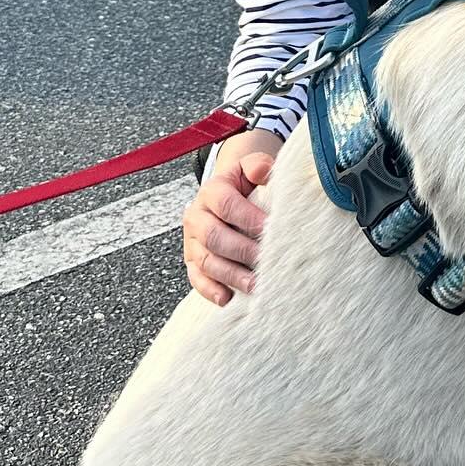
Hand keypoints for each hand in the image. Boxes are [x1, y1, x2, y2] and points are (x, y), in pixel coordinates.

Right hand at [182, 129, 282, 303]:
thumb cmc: (246, 184)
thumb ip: (258, 166)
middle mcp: (197, 216)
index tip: (272, 228)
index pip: (227, 205)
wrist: (228, 194)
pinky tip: (227, 299)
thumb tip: (264, 173)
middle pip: (214, 237)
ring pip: (206, 260)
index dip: (249, 218)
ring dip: (231, 275)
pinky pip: (196, 278)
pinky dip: (210, 290)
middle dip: (242, 251)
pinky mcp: (192, 261)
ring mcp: (192, 241)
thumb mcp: (251, 168)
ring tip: (255, 285)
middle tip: (267, 261)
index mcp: (212, 191)